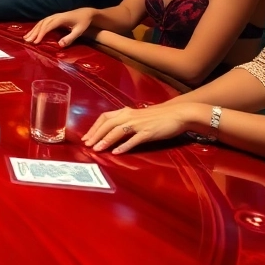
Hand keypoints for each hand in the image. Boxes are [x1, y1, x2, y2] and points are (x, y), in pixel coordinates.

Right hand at [24, 8, 96, 46]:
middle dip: (34, 33)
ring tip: (26, 38)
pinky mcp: (54, 18)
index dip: (41, 34)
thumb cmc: (83, 22)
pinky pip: (43, 22)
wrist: (86, 13)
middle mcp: (55, 16)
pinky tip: (32, 33)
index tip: (35, 42)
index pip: (48, 26)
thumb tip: (59, 45)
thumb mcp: (79, 31)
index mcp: (61, 19)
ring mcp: (54, 16)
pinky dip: (36, 28)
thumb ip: (70, 38)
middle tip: (27, 41)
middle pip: (42, 24)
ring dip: (33, 30)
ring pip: (41, 23)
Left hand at [83, 103, 199, 153]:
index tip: (86, 137)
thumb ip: (126, 121)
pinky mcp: (148, 132)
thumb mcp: (138, 116)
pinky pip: (133, 140)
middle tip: (87, 145)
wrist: (178, 114)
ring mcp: (139, 124)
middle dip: (95, 135)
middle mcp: (130, 116)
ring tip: (97, 149)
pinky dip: (124, 146)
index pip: (105, 117)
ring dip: (106, 140)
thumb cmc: (158, 116)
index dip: (94, 127)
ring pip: (117, 131)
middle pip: (107, 124)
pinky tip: (116, 153)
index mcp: (126, 111)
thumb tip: (112, 130)